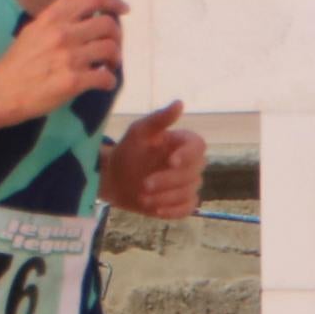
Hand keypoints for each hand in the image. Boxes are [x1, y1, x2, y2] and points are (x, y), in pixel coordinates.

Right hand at [0, 0, 127, 121]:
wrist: (1, 92)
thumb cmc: (18, 61)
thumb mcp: (34, 28)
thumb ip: (56, 9)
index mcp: (54, 18)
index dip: (113, 1)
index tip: (124, 9)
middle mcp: (64, 34)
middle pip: (108, 24)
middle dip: (117, 36)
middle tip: (113, 47)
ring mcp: (69, 58)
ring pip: (110, 49)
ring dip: (115, 59)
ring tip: (109, 66)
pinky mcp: (73, 82)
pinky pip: (104, 77)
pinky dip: (110, 81)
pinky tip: (104, 83)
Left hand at [101, 102, 206, 219]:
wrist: (115, 179)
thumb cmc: (128, 151)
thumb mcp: (139, 132)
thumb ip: (159, 119)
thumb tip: (179, 103)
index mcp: (183, 143)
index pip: (198, 147)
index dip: (188, 155)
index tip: (171, 161)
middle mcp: (190, 163)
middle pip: (193, 173)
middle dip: (168, 180)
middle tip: (144, 184)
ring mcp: (188, 183)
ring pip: (188, 192)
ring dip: (165, 196)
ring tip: (143, 197)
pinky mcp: (183, 202)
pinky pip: (187, 208)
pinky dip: (173, 210)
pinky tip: (157, 210)